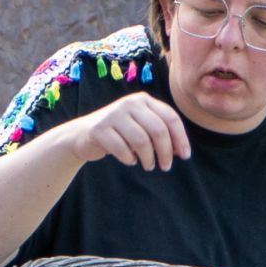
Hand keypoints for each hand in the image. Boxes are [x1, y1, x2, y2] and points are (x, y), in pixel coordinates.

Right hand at [66, 92, 191, 170]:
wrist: (81, 135)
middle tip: (166, 166)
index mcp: (143, 100)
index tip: (184, 156)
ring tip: (149, 166)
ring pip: (141, 141)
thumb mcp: (140, 126)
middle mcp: (129, 103)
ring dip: (148, 158)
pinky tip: (130, 161)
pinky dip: (129, 158)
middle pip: (158, 130)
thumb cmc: (118, 133)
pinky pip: (122, 149)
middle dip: (166, 152)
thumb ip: (159, 132)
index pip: (170, 117)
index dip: (180, 138)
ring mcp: (113, 115)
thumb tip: (180, 150)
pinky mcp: (99, 129)